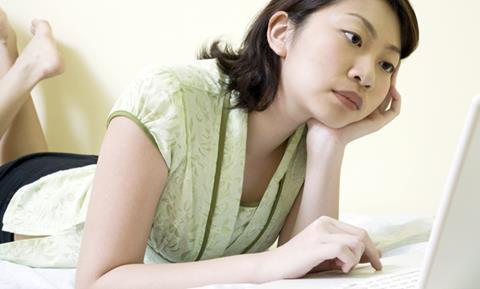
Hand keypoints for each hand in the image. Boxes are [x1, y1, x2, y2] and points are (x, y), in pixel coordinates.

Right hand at [261, 216, 381, 279]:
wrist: (273, 266)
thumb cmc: (299, 262)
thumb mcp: (327, 255)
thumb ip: (347, 250)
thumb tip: (376, 252)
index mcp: (326, 222)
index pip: (359, 231)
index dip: (371, 249)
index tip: (376, 263)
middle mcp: (324, 223)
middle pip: (361, 235)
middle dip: (368, 254)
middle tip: (367, 268)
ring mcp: (319, 233)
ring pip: (355, 242)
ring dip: (356, 259)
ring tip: (344, 267)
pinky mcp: (316, 245)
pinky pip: (344, 250)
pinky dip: (348, 262)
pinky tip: (340, 268)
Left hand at [307, 64, 401, 146]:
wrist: (325, 135)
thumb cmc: (321, 120)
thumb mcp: (326, 99)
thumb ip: (329, 88)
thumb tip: (323, 69)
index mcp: (357, 106)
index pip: (371, 89)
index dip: (377, 76)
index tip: (377, 61)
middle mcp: (367, 111)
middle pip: (384, 91)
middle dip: (389, 77)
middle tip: (391, 62)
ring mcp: (374, 118)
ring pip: (391, 99)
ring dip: (394, 84)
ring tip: (394, 70)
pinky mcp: (377, 123)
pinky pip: (394, 111)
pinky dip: (397, 99)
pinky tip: (393, 88)